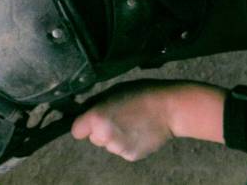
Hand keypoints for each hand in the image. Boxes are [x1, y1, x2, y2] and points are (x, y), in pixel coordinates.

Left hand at [71, 81, 192, 161]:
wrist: (169, 108)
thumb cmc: (141, 93)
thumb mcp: (115, 91)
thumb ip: (96, 104)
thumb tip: (84, 112)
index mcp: (97, 118)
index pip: (77, 131)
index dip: (85, 125)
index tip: (94, 120)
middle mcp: (104, 136)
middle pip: (94, 139)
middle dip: (102, 131)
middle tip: (119, 118)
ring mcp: (117, 149)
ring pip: (109, 145)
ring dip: (116, 137)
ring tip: (133, 124)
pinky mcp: (130, 156)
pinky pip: (123, 150)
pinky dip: (129, 144)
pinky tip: (140, 133)